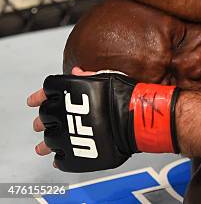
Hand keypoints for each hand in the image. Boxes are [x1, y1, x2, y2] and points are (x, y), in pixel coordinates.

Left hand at [29, 67, 179, 171]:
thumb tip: (76, 72)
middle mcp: (62, 113)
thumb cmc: (125, 96)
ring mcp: (66, 135)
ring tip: (42, 148)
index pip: (47, 91)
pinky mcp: (73, 155)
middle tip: (41, 124)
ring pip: (48, 140)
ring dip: (45, 143)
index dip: (39, 96)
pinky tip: (61, 157)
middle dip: (43, 119)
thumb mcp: (107, 77)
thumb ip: (87, 76)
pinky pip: (60, 159)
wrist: (137, 118)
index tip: (34, 101)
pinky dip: (59, 158)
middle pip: (45, 115)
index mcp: (68, 91)